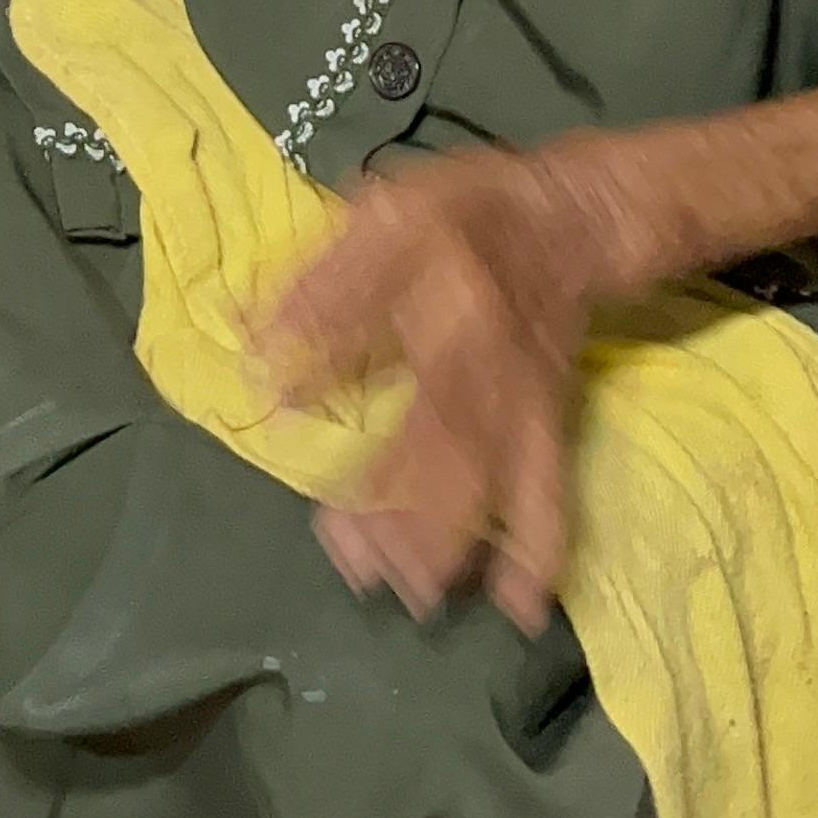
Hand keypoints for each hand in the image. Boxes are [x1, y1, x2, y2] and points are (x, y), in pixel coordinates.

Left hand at [262, 146, 616, 633]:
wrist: (570, 216)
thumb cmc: (462, 211)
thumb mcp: (383, 211)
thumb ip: (320, 276)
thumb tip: (247, 331)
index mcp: (431, 273)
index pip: (365, 316)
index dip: (322, 359)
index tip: (274, 408)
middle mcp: (477, 340)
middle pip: (439, 425)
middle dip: (397, 495)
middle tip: (350, 557)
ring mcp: (517, 387)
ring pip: (487, 469)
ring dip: (451, 533)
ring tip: (412, 592)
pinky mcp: (547, 417)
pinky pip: (547, 484)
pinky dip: (539, 546)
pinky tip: (519, 606)